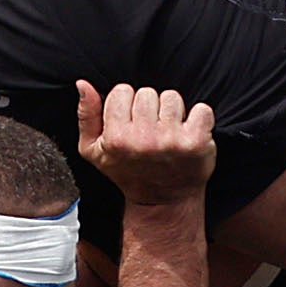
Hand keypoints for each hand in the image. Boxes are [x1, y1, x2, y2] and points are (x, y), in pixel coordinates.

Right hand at [78, 82, 217, 209]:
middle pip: (147, 93)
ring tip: (168, 133)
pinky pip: (202, 110)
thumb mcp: (94, 150)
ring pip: (172, 98)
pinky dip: (199, 119)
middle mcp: (143, 139)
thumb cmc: (128, 171)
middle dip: (150, 108)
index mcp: (116, 138)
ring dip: (172, 113)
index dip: (126, 106)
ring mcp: (170, 141)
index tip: (131, 124)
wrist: (162, 201)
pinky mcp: (195, 143)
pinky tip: (188, 135)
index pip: (122, 91)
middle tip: (151, 131)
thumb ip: (86, 115)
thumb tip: (83, 84)